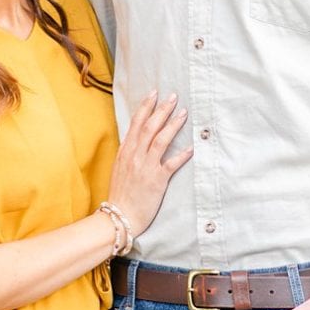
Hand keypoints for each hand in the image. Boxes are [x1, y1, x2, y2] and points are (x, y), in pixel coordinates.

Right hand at [108, 92, 191, 236]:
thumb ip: (130, 152)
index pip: (136, 123)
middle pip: (149, 127)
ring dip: (173, 125)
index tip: (154, 93)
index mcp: (125, 151)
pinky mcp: (156, 180)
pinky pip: (171, 164)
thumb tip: (138, 138)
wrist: (119, 216)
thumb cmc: (121, 193)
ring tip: (184, 113)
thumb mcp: (120, 168)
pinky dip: (181, 155)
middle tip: (173, 96)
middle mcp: (134, 156)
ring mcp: (145, 167)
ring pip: (160, 140)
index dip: (146, 107)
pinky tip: (191, 148)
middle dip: (162, 110)